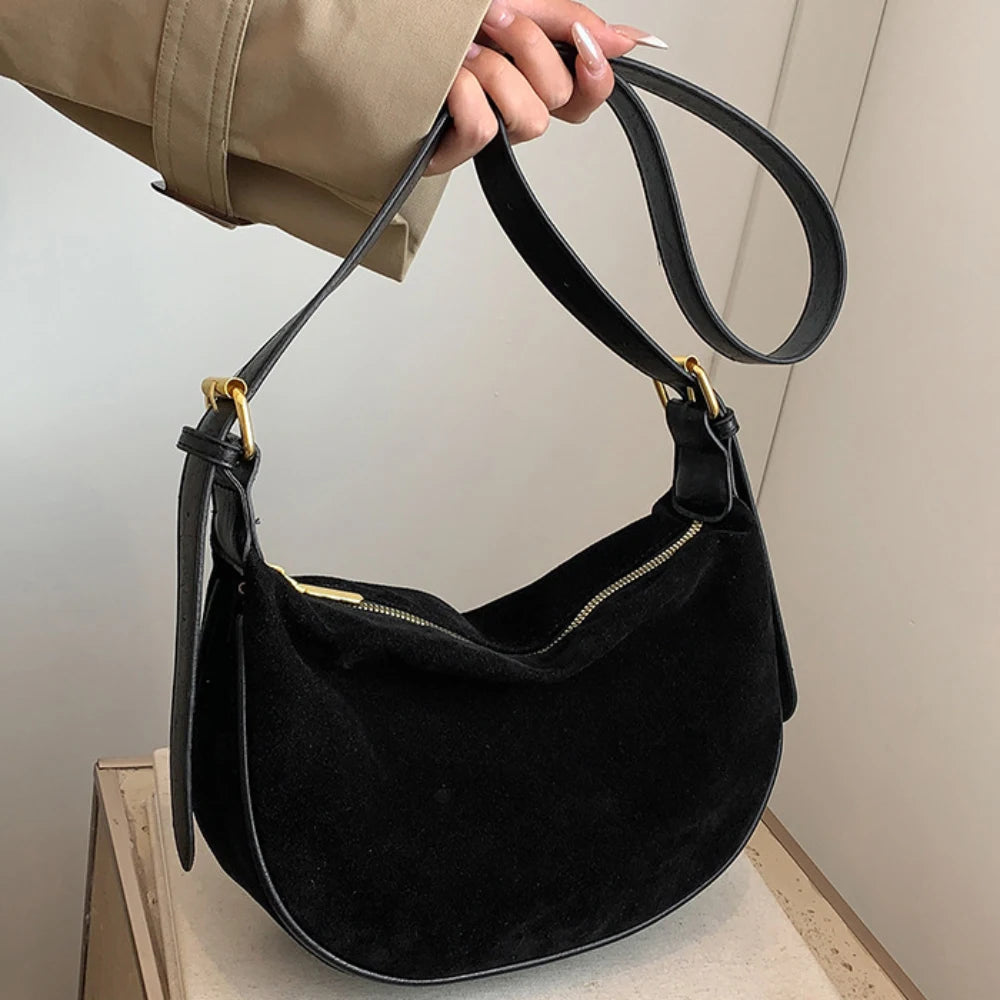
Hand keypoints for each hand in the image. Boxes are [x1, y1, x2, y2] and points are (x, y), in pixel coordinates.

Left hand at [426, 1, 665, 174]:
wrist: (376, 21)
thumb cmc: (438, 15)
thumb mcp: (516, 0)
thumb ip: (569, 19)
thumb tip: (631, 40)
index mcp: (532, 71)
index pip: (588, 93)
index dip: (596, 75)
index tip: (584, 44)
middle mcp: (514, 104)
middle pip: (560, 98)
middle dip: (529, 49)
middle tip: (493, 21)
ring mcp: (485, 129)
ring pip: (529, 119)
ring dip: (496, 71)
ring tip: (464, 52)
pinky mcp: (452, 151)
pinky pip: (484, 131)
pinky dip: (467, 96)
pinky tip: (448, 78)